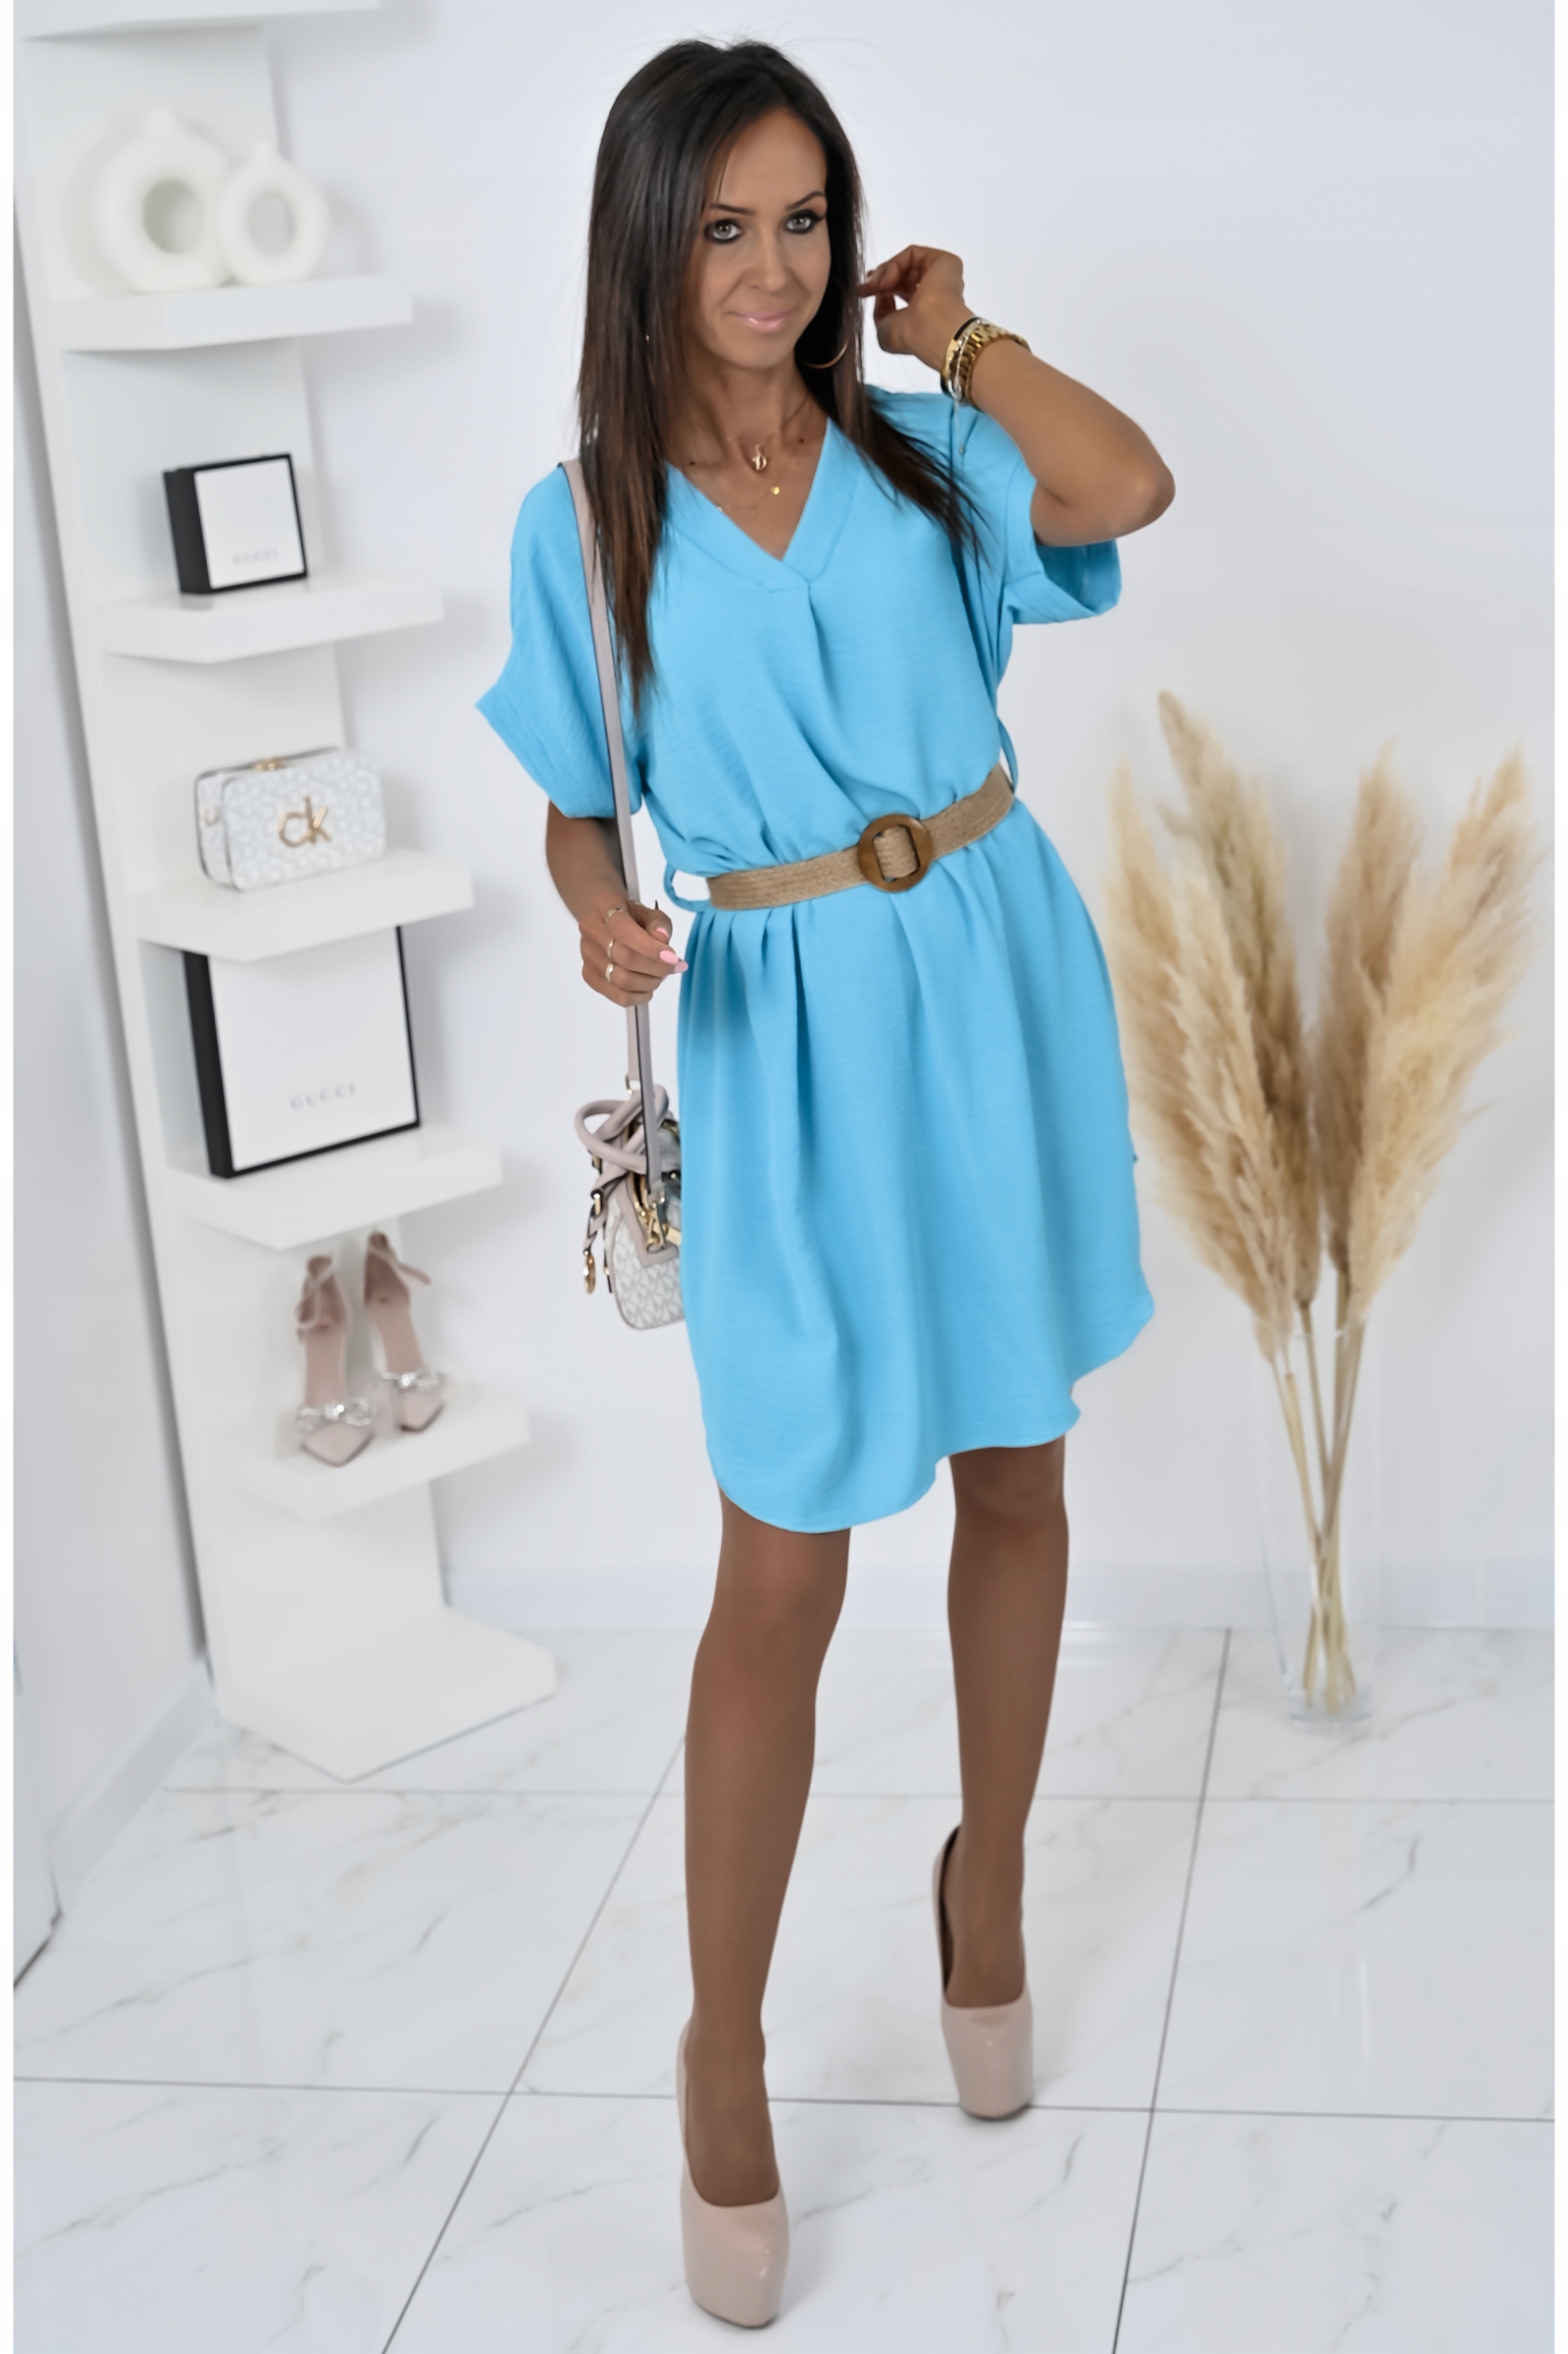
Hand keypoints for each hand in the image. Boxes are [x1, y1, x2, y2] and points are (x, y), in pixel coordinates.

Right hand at [579, 888, 686, 1006]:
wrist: (605, 920)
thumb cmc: (629, 916)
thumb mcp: (648, 912)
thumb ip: (659, 923)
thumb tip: (662, 938)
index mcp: (604, 906)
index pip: (623, 930)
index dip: (650, 947)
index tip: (672, 957)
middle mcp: (591, 931)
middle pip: (624, 958)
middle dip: (656, 967)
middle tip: (672, 967)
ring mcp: (587, 955)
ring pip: (621, 981)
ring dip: (649, 983)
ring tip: (660, 975)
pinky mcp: (589, 976)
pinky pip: (618, 996)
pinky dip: (639, 996)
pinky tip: (648, 987)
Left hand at [858, 245, 973, 374]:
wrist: (929, 328)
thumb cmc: (910, 336)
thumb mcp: (884, 331)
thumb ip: (880, 311)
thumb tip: (881, 294)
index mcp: (926, 309)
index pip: (903, 290)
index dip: (881, 286)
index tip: (864, 289)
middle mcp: (936, 292)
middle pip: (904, 274)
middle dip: (880, 277)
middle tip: (866, 286)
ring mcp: (941, 275)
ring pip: (906, 263)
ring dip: (885, 272)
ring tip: (876, 287)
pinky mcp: (944, 261)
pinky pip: (912, 254)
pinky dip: (895, 264)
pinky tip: (888, 282)